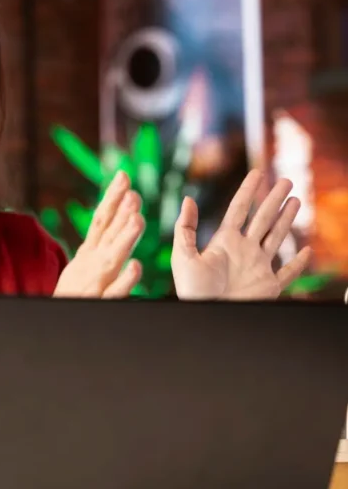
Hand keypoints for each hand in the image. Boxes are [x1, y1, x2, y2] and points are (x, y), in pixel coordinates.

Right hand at [54, 172, 144, 297]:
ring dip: (124, 239)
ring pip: (112, 259)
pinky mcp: (97, 304)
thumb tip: (125, 217)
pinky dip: (124, 280)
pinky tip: (136, 268)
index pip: (101, 220)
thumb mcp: (84, 264)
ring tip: (139, 220)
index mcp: (88, 253)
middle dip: (121, 212)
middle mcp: (90, 264)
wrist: (51, 323)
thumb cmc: (74, 293)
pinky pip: (114, 292)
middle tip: (135, 193)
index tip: (124, 175)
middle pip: (107, 234)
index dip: (112, 197)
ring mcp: (94, 284)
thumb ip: (102, 243)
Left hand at [171, 169, 311, 300]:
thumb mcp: (182, 256)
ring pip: (276, 238)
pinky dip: (298, 263)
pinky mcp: (268, 286)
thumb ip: (185, 228)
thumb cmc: (191, 291)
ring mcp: (257, 267)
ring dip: (287, 220)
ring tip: (295, 200)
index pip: (239, 209)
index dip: (248, 190)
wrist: (206, 316)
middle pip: (263, 219)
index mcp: (224, 241)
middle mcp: (243, 250)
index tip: (257, 172)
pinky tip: (307, 251)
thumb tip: (188, 198)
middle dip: (274, 199)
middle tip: (286, 181)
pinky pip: (287, 274)